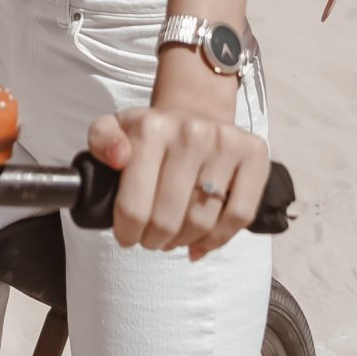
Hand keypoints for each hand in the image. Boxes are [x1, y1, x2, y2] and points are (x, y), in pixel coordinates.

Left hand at [87, 73, 269, 261]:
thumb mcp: (114, 128)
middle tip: (151, 238)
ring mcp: (225, 142)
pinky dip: (218, 239)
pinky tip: (201, 242)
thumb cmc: (152, 134)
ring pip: (202, 222)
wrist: (195, 113)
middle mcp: (190, 132)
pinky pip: (239, 216)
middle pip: (167, 220)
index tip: (127, 235)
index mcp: (150, 128)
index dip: (127, 233)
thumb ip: (102, 140)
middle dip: (154, 240)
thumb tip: (118, 157)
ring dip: (183, 241)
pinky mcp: (254, 155)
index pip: (133, 206)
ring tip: (174, 237)